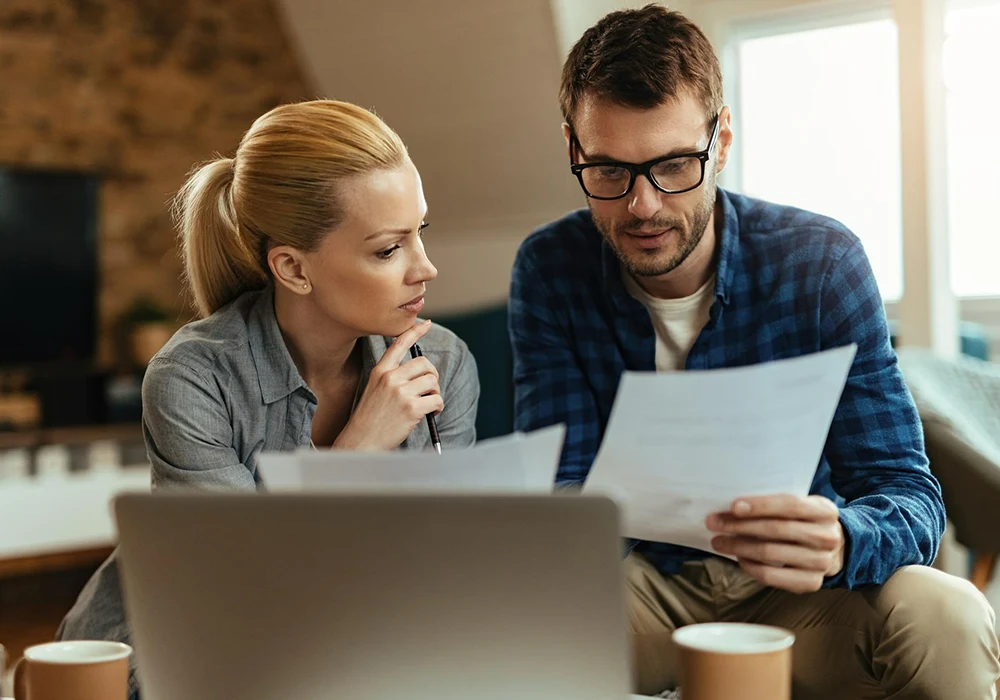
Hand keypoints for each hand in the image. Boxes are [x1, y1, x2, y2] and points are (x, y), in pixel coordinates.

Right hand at [333, 320, 442, 450]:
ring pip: (432, 381)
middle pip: (425, 364)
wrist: (362, 442)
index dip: (414, 331)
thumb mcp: (374, 389)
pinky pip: (436, 399)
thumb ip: (392, 377)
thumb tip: (419, 371)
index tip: (425, 323)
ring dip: (435, 392)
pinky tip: (431, 413)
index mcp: (381, 371)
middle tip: (429, 389)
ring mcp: (401, 392)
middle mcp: (390, 378)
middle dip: (432, 376)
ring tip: (428, 403)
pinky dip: (438, 406)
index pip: (399, 344)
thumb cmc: (370, 418)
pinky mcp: (411, 408)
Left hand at [706, 494, 844, 593]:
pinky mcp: (810, 583)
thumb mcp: (801, 507)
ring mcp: (821, 563)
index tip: (733, 506)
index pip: (790, 505)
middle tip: (714, 523)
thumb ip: (776, 505)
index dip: (760, 506)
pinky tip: (738, 557)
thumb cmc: (805, 522)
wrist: (834, 551)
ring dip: (738, 546)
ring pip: (770, 553)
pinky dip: (749, 566)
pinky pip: (771, 576)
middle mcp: (827, 537)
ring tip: (719, 541)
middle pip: (776, 530)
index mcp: (825, 511)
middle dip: (739, 526)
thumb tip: (732, 507)